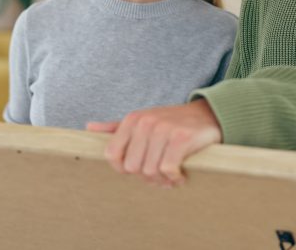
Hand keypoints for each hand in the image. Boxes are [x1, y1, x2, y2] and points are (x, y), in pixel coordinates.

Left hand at [86, 99, 221, 187]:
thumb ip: (116, 127)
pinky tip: (181, 175)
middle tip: (160, 175)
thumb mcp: (142, 121)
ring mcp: (163, 129)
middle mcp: (145, 122)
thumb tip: (89, 128)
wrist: (207, 115)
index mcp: (132, 120)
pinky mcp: (181, 137)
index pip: (112, 155)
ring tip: (171, 177)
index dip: (124, 169)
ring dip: (162, 180)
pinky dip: (174, 177)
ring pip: (150, 170)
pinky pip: (168, 169)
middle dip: (146, 177)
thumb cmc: (171, 122)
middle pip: (132, 167)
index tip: (140, 169)